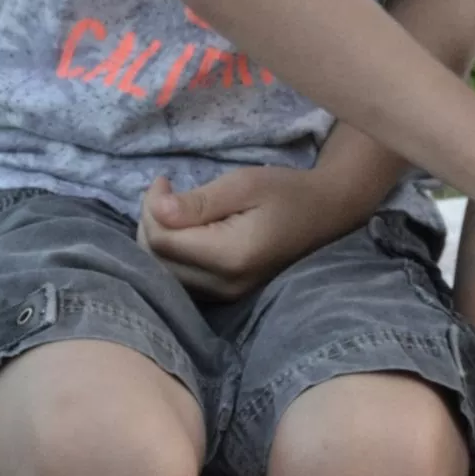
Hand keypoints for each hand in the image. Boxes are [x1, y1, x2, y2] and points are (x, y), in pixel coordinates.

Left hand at [137, 165, 357, 301]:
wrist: (324, 214)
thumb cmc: (286, 192)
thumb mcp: (244, 184)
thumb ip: (200, 201)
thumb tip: (158, 210)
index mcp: (230, 256)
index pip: (163, 241)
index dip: (151, 208)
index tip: (164, 180)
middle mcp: (223, 285)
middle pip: (157, 260)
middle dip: (150, 223)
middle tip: (165, 192)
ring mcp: (225, 294)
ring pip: (164, 273)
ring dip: (158, 238)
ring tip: (172, 208)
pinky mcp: (225, 294)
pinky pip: (180, 278)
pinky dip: (171, 253)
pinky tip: (182, 228)